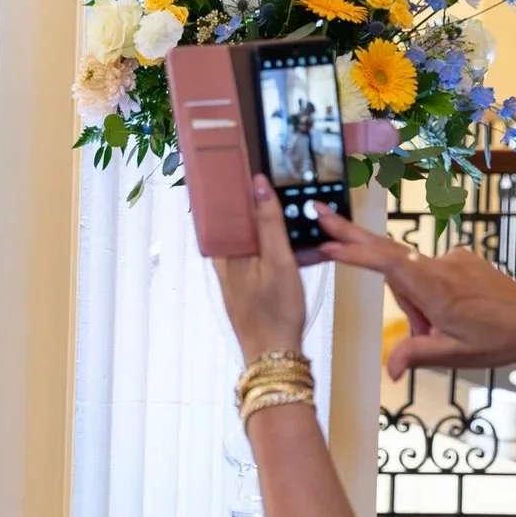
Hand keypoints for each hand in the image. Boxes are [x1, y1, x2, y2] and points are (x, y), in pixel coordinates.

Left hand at [212, 177, 310, 361]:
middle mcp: (223, 261)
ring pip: (249, 238)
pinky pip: (258, 255)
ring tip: (289, 207)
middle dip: (254, 202)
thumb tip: (257, 183)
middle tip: (276, 181)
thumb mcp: (278, 260)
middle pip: (237, 221)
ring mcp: (234, 274)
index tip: (247, 163)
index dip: (234, 186)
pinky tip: (293, 243)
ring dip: (266, 224)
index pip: (222, 208)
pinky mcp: (247, 285)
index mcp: (224, 251)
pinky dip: (272, 244)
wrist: (274, 353)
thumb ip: (268, 222)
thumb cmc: (275, 309)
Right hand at [316, 205, 515, 377]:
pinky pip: (428, 272)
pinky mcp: (461, 259)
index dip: (355, 253)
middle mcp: (441, 267)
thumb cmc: (500, 340)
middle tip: (320, 214)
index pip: (387, 264)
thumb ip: (415, 355)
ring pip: (410, 275)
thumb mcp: (454, 355)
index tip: (326, 243)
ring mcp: (452, 259)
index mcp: (437, 289)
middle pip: (386, 248)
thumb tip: (389, 370)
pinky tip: (446, 315)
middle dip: (350, 233)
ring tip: (436, 330)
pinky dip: (426, 292)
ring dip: (411, 300)